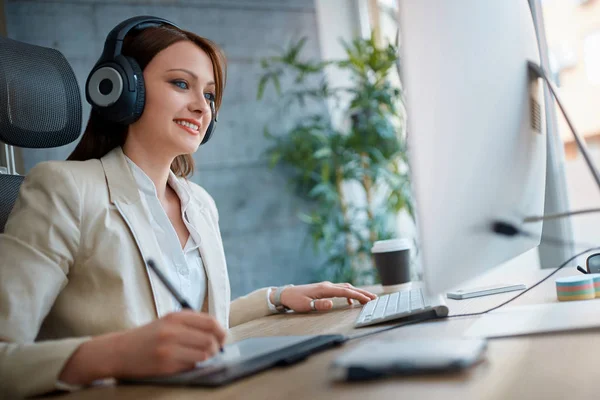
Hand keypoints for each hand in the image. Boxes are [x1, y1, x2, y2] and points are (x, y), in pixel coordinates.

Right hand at [112, 310, 226, 377]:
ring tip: (200, 357)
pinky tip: (185, 362)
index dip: (221, 331)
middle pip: (210, 339)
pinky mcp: (166, 365)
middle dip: (217, 347)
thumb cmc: (148, 336)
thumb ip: (191, 324)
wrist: (119, 351)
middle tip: (214, 350)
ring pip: (204, 355)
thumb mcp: (168, 321)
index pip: (210, 322)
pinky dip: (193, 365)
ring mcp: (169, 349)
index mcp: (176, 317)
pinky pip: (191, 366)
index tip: (222, 338)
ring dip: (206, 357)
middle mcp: (173, 330)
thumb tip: (218, 333)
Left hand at [276, 282, 376, 312]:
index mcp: (324, 289)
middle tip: (374, 298)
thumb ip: (319, 305)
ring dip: (357, 292)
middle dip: (362, 293)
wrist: (286, 294)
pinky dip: (348, 293)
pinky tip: (350, 300)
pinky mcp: (324, 288)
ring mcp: (326, 286)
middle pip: (348, 287)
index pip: (345, 291)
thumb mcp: (305, 305)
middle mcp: (327, 285)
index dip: (358, 295)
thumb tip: (331, 304)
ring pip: (345, 287)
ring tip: (367, 298)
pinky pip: (340, 289)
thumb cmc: (295, 300)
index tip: (368, 300)